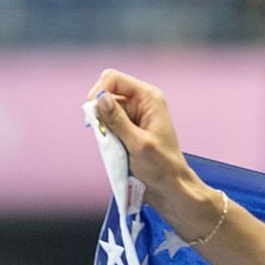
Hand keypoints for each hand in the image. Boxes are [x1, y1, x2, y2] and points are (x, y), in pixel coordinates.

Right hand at [87, 69, 201, 215]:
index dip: (99, 91)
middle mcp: (141, 100)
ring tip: (115, 144)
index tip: (93, 114)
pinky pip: (108, 122)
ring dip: (103, 125)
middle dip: (100, 110)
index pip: (113, 78)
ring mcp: (134, 113)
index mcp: (149, 97)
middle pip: (107, 92)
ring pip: (105, 109)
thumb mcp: (137, 143)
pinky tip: (115, 146)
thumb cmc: (162, 167)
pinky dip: (106, 133)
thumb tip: (100, 98)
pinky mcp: (128, 125)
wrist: (171, 186)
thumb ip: (117, 120)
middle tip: (103, 132)